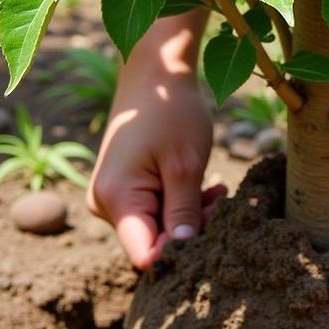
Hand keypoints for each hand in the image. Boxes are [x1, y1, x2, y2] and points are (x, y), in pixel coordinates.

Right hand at [88, 51, 224, 269]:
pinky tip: (208, 188)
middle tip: (223, 201)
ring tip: (219, 191)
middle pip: (152, 241)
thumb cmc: (171, 111)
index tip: (213, 231)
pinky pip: (154, 210)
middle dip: (192, 229)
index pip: (145, 255)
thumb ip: (184, 213)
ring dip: (191, 215)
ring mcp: (112, 196)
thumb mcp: (186, 165)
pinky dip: (182, 203)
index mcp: (116, 199)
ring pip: (157, 227)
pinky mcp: (124, 188)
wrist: (155, 72)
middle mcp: (104, 204)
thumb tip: (184, 255)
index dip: (181, 253)